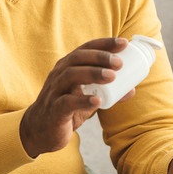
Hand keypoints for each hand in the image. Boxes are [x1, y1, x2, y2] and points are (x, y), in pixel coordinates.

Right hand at [20, 37, 131, 157]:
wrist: (40, 130)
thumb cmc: (65, 108)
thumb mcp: (87, 97)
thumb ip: (107, 92)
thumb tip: (132, 89)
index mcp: (68, 66)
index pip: (86, 48)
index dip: (104, 44)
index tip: (123, 43)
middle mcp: (59, 74)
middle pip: (78, 58)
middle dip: (100, 57)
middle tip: (119, 62)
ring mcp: (54, 91)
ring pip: (70, 75)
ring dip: (92, 73)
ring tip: (112, 76)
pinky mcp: (54, 110)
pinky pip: (66, 103)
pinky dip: (82, 100)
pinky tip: (97, 100)